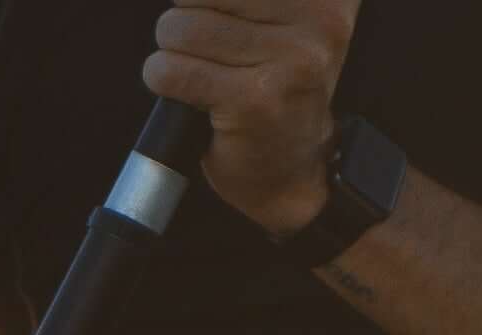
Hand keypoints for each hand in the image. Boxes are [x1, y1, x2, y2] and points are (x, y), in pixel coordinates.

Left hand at [146, 0, 357, 237]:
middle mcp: (318, 19)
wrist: (294, 170)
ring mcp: (290, 60)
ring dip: (173, 54)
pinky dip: (164, 80)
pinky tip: (190, 95)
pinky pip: (171, 71)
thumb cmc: (277, 88)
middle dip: (188, 19)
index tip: (223, 20)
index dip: (207, 0)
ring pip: (180, 27)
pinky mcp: (254, 100)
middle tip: (212, 51)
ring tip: (204, 73)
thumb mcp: (283, 20)